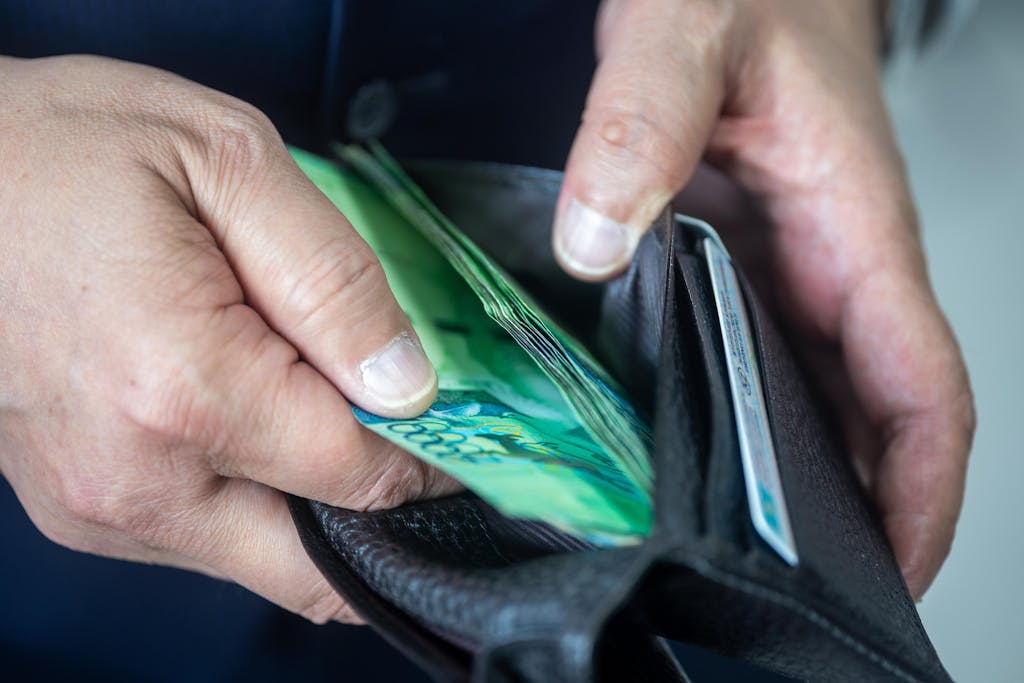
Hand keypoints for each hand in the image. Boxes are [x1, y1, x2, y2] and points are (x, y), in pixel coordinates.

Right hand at [0, 55, 455, 621]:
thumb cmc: (61, 151)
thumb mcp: (228, 162)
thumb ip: (335, 280)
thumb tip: (407, 382)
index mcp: (182, 391)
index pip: (363, 478)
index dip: (429, 455)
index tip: (454, 422)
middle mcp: (133, 478)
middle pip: (316, 561)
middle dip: (380, 506)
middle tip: (403, 431)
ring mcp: (96, 506)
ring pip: (264, 557)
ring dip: (315, 499)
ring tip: (311, 399)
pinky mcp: (80, 505)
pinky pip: (207, 535)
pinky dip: (257, 495)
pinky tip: (253, 414)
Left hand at [553, 0, 973, 597]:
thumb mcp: (687, 28)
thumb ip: (641, 121)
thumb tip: (599, 234)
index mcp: (853, 229)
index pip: (919, 388)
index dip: (919, 491)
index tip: (895, 569)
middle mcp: (832, 265)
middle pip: (866, 420)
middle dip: (846, 514)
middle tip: (778, 591)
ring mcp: (789, 271)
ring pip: (810, 398)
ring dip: (788, 476)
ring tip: (716, 546)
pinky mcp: (744, 262)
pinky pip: (754, 358)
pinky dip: (735, 416)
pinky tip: (675, 449)